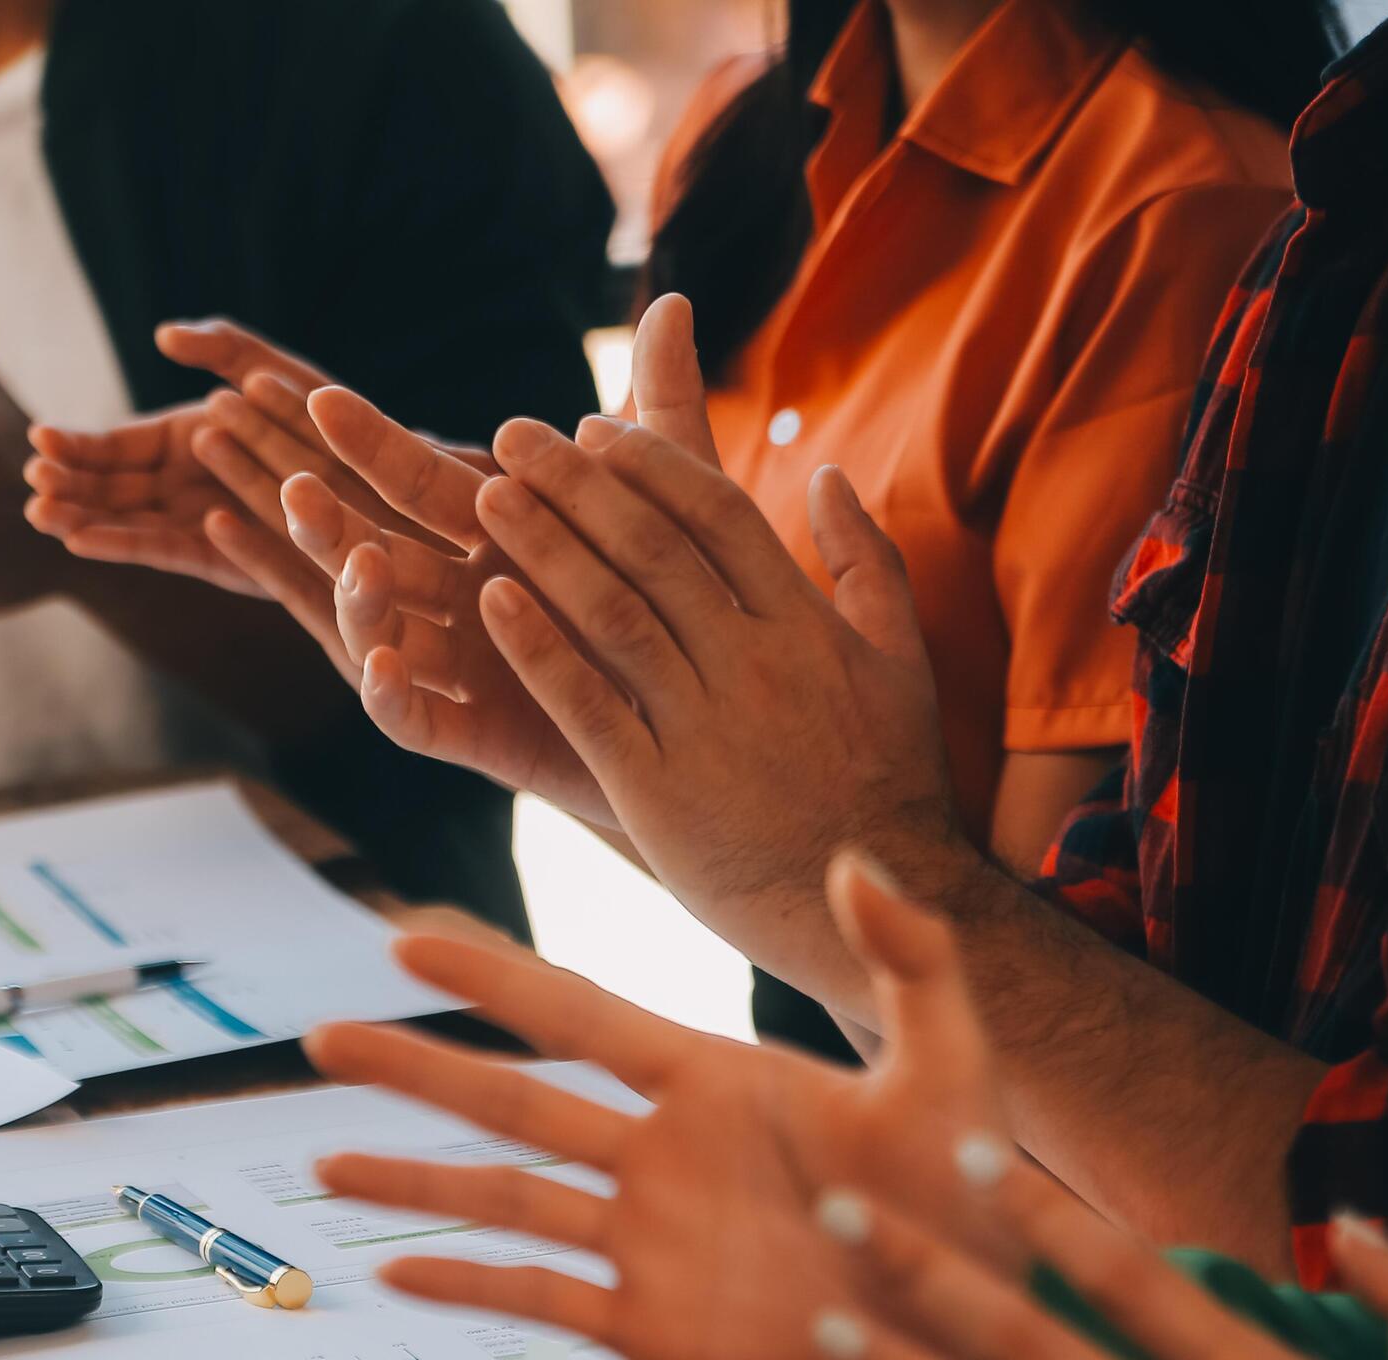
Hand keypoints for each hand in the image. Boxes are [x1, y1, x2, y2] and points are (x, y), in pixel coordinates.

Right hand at [23, 319, 340, 594]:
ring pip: (126, 522)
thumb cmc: (327, 419)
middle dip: (65, 486)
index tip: (38, 438)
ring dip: (81, 518)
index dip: (75, 445)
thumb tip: (163, 334)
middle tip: (28, 482)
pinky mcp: (221, 558)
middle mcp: (182, 486)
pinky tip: (83, 540)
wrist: (378, 478)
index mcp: (181, 442)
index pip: (113, 446)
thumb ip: (221, 346)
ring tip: (41, 514)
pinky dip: (123, 544)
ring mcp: (198, 524)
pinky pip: (163, 550)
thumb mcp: (272, 367)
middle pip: (108, 489)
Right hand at [261, 295, 724, 829]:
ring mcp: (457, 667)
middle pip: (356, 540)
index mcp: (486, 534)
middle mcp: (455, 596)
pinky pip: (414, 720)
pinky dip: (390, 695)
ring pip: (370, 625)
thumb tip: (674, 302)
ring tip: (340, 545)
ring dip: (343, 585)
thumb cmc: (683, 611)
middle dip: (301, 497)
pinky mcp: (475, 736)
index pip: (402, 475)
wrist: (716, 733)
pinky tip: (384, 663)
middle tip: (229, 442)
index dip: (350, 434)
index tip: (291, 382)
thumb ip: (658, 411)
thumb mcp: (677, 502)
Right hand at [299, 852, 1017, 1359]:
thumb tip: (858, 860)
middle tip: (324, 1036)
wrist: (985, 1337)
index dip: (493, 978)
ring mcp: (648, 1243)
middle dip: (416, 1066)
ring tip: (323, 1165)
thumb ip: (911, 962)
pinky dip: (466, 1288)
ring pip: (503, 1201)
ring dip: (413, 1180)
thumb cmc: (979, 1207)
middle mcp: (660, 1157)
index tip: (407, 939)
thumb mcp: (955, 1069)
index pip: (580, 1016)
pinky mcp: (652, 1325)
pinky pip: (539, 1301)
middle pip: (511, 1101)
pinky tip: (394, 1276)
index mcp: (715, 1083)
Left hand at [470, 297, 962, 985]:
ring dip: (543, 546)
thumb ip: (866, 564)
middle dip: (576, 482)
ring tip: (485, 497)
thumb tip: (833, 474)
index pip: (717, 512)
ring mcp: (701, 725)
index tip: (594, 427)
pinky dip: (536, 648)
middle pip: (650, 545)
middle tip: (512, 435)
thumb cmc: (889, 784)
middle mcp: (751, 662)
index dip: (649, 463)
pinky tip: (491, 601)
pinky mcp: (655, 789)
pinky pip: (584, 704)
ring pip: (610, 610)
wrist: (874, 903)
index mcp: (803, 624)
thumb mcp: (902, 663)